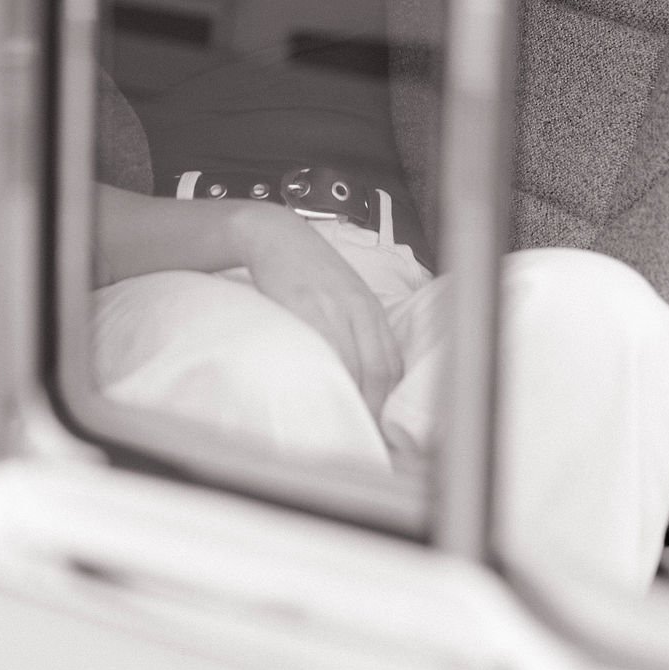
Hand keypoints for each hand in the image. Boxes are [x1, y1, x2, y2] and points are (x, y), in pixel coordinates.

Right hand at [234, 206, 402, 416]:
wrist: (277, 235)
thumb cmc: (309, 268)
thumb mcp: (344, 294)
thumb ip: (358, 327)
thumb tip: (364, 376)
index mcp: (371, 308)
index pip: (391, 365)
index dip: (386, 402)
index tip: (376, 425)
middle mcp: (358, 308)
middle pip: (377, 371)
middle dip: (372, 409)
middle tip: (361, 433)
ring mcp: (332, 308)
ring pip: (353, 366)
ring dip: (350, 400)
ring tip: (340, 423)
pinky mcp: (304, 307)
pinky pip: (322, 351)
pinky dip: (325, 378)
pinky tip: (319, 394)